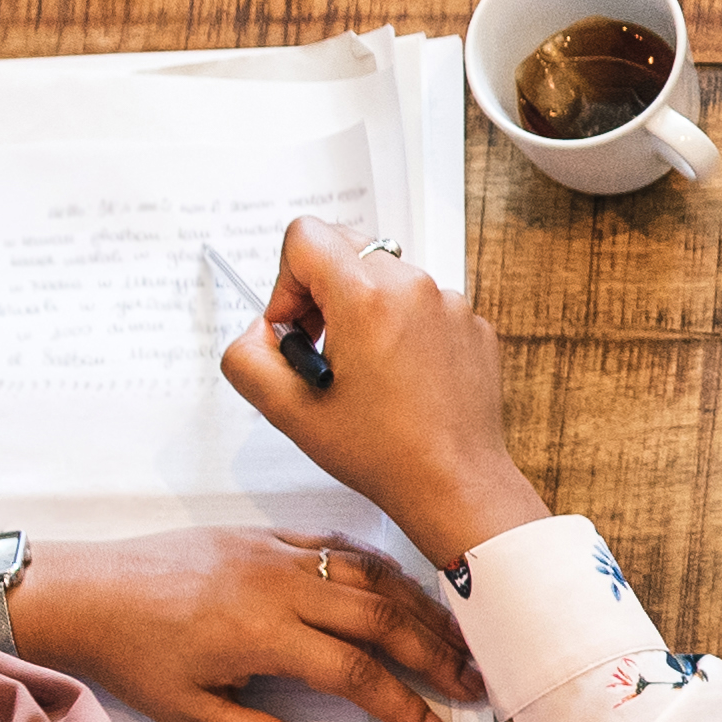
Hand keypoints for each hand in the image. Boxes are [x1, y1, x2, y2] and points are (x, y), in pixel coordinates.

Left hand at [3, 527, 485, 721]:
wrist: (82, 591)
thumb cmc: (132, 658)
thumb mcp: (190, 713)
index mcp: (265, 635)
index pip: (357, 672)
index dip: (404, 703)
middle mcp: (282, 587)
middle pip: (382, 618)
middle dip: (437, 652)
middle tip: (477, 681)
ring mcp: (277, 554)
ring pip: (371, 576)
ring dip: (421, 607)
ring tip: (459, 637)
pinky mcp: (265, 535)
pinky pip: (339, 547)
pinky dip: (381, 568)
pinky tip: (405, 588)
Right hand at [215, 218, 555, 573]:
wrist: (455, 485)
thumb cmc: (383, 453)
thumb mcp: (288, 411)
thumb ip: (247, 358)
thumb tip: (259, 332)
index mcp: (368, 297)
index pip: (306, 236)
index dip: (285, 282)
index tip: (296, 329)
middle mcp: (415, 287)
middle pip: (346, 249)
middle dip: (320, 293)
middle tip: (323, 349)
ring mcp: (451, 305)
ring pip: (386, 278)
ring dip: (362, 312)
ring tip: (362, 371)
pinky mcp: (473, 325)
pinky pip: (423, 305)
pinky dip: (401, 329)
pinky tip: (399, 380)